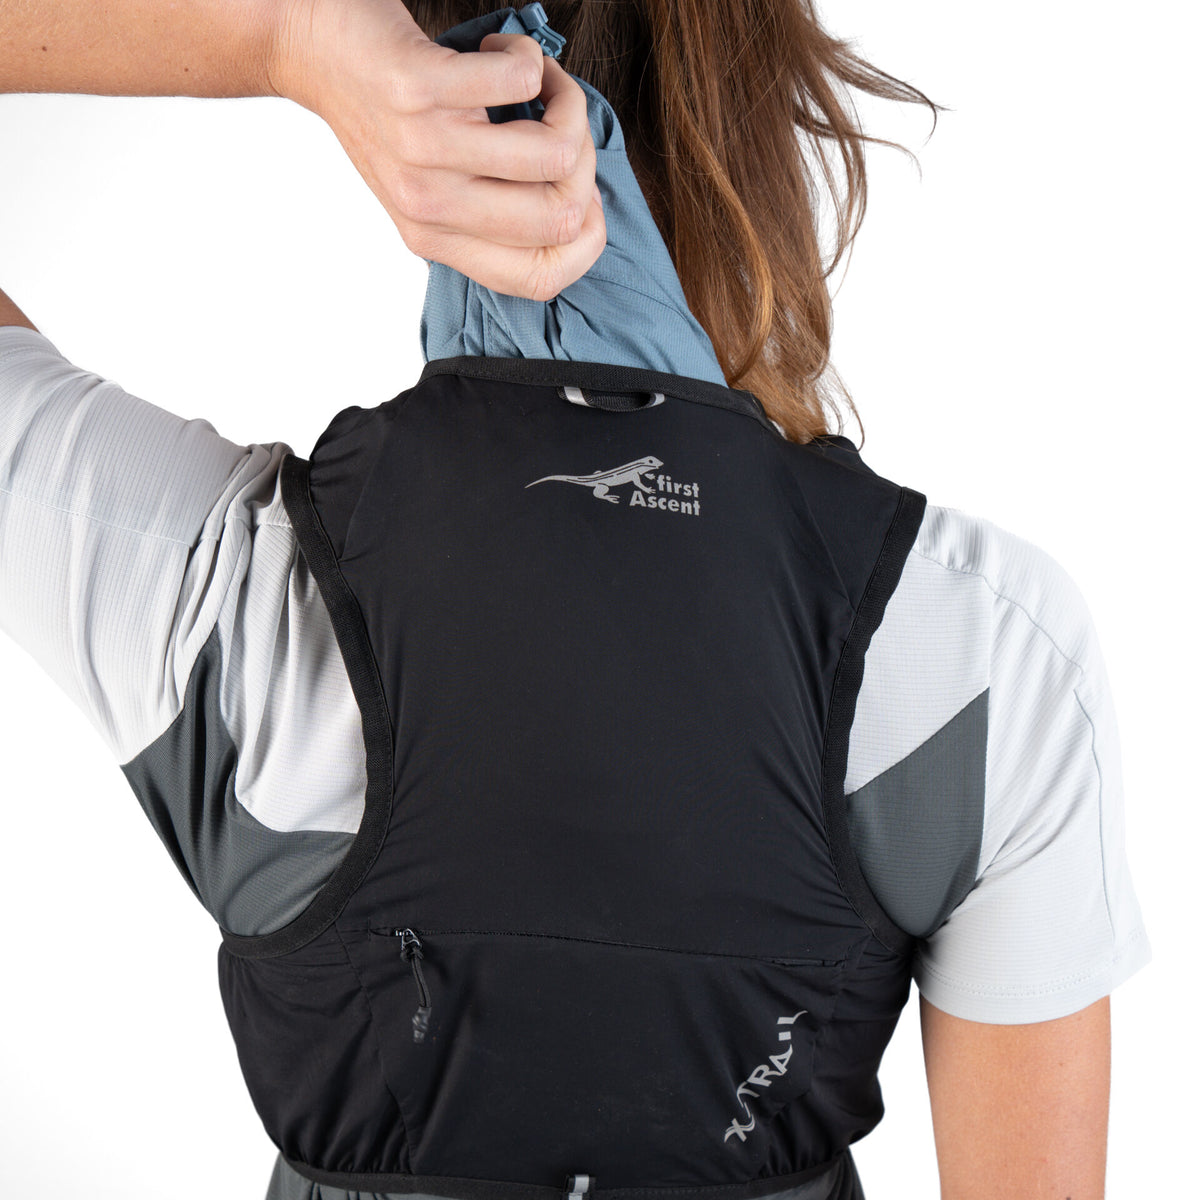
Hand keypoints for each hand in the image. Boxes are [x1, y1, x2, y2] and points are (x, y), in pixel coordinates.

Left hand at [270, 0, 605, 301]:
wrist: (316, 50)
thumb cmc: (386, 114)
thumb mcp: (431, 188)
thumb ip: (488, 213)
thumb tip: (576, 208)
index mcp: (435, 240)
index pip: (540, 280)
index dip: (586, 240)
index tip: (580, 192)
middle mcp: (428, 205)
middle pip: (560, 216)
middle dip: (583, 160)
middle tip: (557, 123)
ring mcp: (422, 149)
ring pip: (554, 154)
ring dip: (564, 104)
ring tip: (533, 81)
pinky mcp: (418, 87)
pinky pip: (520, 81)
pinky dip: (526, 57)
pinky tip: (500, 52)